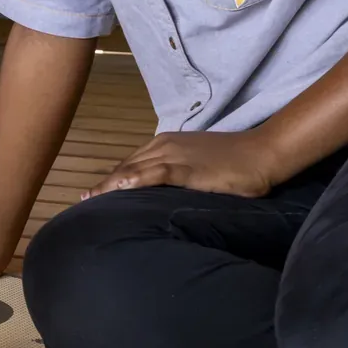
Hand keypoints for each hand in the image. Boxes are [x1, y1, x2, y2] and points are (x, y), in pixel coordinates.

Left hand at [82, 129, 287, 199]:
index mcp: (166, 145)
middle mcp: (165, 145)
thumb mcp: (199, 168)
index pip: (130, 164)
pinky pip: (157, 173)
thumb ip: (178, 177)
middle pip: (126, 167)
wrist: (263, 154)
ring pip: (134, 169)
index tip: (92, 196)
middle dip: (104, 185)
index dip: (111, 180)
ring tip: (91, 201)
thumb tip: (163, 195)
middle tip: (83, 203)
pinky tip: (122, 189)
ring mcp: (176, 155)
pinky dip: (137, 181)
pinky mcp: (189, 168)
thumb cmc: (235, 164)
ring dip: (111, 185)